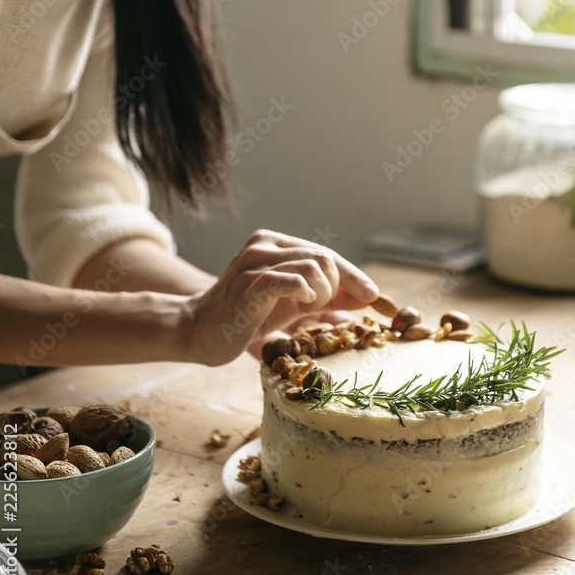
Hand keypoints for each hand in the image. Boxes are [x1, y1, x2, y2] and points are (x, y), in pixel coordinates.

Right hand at [181, 229, 377, 365]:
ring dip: (322, 293)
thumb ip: (328, 297)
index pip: (325, 253)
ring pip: (313, 266)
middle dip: (338, 287)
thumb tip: (368, 297)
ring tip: (306, 308)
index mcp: (274, 243)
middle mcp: (264, 245)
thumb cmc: (248, 316)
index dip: (353, 274)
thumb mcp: (294, 304)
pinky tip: (303, 303)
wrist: (200, 331)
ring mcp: (254, 262)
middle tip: (324, 308)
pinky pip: (290, 280)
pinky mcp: (249, 285)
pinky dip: (306, 292)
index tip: (373, 296)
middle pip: (324, 257)